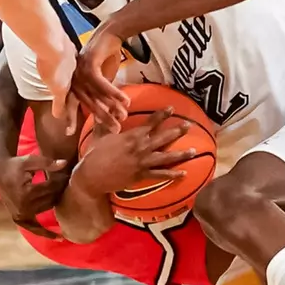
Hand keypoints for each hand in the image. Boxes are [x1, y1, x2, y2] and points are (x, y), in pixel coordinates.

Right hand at [0, 151, 69, 228]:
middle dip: (60, 190)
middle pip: (50, 199)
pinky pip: (35, 228)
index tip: (68, 174)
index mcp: (25, 194)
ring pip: (47, 209)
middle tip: (69, 182)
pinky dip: (46, 233)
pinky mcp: (19, 219)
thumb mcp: (28, 160)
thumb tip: (64, 164)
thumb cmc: (14, 164)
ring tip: (69, 197)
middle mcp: (23, 208)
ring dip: (57, 203)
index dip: (61, 180)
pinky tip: (59, 237)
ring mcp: (20, 215)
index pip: (50, 188)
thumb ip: (46, 162)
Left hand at [71, 23, 130, 131]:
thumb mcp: (104, 78)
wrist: (109, 33)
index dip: (71, 119)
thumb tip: (107, 109)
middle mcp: (74, 79)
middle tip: (115, 130)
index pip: (72, 104)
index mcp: (74, 83)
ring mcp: (80, 72)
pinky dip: (114, 93)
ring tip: (123, 117)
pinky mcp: (89, 65)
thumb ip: (101, 93)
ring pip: (96, 95)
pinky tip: (126, 101)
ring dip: (112, 107)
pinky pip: (102, 84)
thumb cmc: (106, 55)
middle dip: (103, 118)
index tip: (69, 133)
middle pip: (88, 103)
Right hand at [71, 108, 197, 196]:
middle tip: (188, 126)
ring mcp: (142, 163)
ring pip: (166, 157)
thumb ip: (106, 121)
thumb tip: (106, 108)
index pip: (150, 123)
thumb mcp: (100, 135)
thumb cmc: (94, 155)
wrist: (92, 177)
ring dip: (181, 154)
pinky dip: (172, 175)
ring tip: (193, 151)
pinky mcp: (141, 176)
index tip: (172, 108)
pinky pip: (160, 175)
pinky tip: (183, 173)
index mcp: (131, 136)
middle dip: (177, 131)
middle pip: (163, 138)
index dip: (162, 115)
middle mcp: (140, 148)